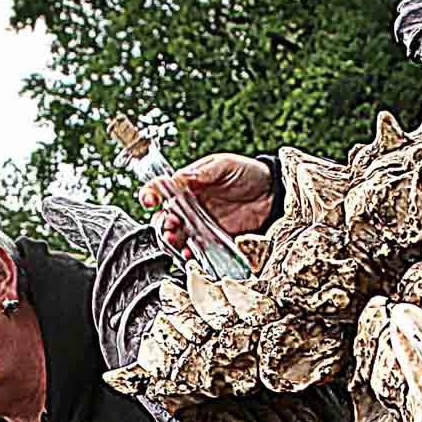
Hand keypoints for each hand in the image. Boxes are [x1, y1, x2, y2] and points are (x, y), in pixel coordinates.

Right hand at [138, 153, 273, 255]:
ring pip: (176, 239)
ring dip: (172, 242)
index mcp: (186, 186)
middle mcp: (189, 208)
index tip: (149, 200)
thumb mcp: (223, 166)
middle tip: (169, 225)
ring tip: (177, 241)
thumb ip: (201, 173)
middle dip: (161, 225)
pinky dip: (190, 255)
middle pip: (163, 220)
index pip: (160, 191)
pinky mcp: (213, 243)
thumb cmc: (247, 174)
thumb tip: (179, 178)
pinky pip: (196, 252)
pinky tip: (191, 254)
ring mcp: (200, 227)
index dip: (150, 195)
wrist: (272, 194)